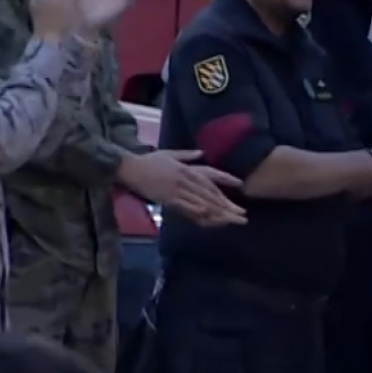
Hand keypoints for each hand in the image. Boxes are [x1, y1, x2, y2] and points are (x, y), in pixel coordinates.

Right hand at [119, 150, 244, 223]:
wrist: (129, 168)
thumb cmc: (149, 161)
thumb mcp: (170, 154)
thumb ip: (187, 155)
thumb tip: (202, 152)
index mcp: (187, 168)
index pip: (211, 174)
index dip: (226, 179)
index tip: (241, 184)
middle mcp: (186, 178)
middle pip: (211, 192)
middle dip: (228, 204)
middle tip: (242, 213)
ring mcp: (178, 190)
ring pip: (203, 201)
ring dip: (219, 211)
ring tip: (232, 220)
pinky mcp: (168, 199)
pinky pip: (187, 207)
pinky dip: (199, 212)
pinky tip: (210, 217)